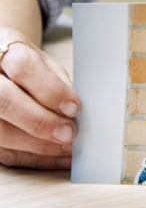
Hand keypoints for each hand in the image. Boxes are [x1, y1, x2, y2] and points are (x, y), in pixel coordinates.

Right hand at [0, 27, 79, 168]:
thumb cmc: (23, 65)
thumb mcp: (42, 62)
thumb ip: (58, 82)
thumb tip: (76, 110)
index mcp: (1, 49)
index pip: (22, 66)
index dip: (50, 89)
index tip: (74, 107)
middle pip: (4, 100)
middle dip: (41, 121)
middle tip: (69, 132)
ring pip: (1, 132)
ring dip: (40, 145)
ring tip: (68, 147)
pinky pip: (5, 153)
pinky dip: (35, 158)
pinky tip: (58, 157)